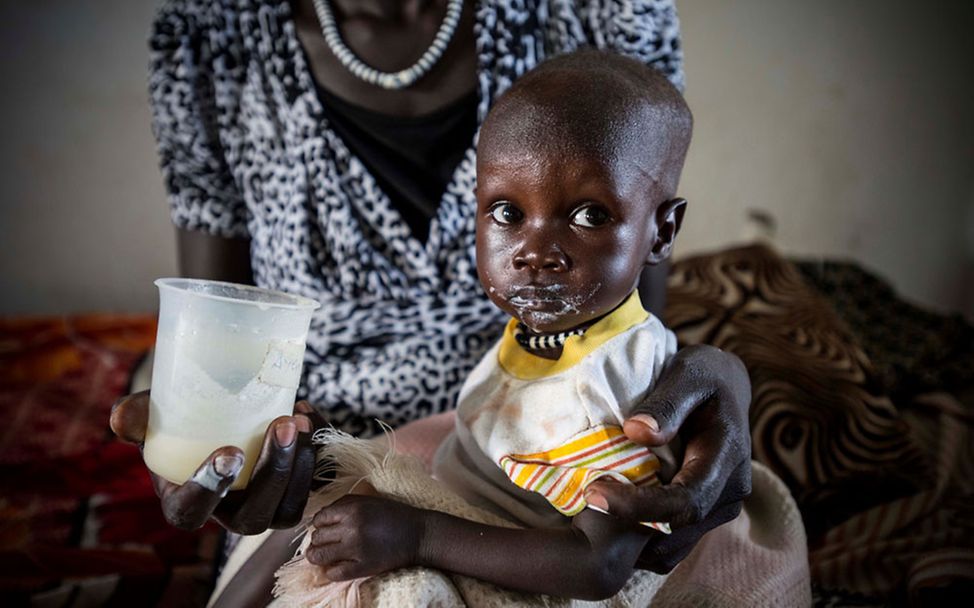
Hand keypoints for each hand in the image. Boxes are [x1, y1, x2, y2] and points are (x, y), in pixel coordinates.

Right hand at [109, 390, 320, 533]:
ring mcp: (263, 507)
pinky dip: (317, 452)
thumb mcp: (152, 417)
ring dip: (301, 467)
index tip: (229, 452)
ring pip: (289, 508)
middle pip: (254, 516)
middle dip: (273, 472)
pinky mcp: (293, 492)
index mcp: (184, 502)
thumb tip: (122, 417)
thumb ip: (137, 417)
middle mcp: (227, 514)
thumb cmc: (178, 421)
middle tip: (282, 425)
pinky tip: (310, 414)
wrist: (215, 416)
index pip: (192, 513)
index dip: (210, 489)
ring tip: (299, 420)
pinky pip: (314, 485)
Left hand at [306, 495, 425, 580]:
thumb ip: (344, 504)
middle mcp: (351, 528)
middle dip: (318, 541)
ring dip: (318, 557)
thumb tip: (321, 517)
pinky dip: (331, 572)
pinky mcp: (363, 567)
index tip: (326, 529)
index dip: (320, 524)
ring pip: (319, 556)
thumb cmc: (394, 515)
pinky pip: (334, 573)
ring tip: (324, 557)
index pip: (319, 519)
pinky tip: (337, 568)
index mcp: (352, 509)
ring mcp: (356, 549)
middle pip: (316, 537)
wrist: (419, 534)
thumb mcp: (369, 500)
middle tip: (327, 543)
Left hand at [585, 344, 752, 572]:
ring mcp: (721, 506)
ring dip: (633, 541)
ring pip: (675, 544)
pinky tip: (610, 519)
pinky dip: (641, 539)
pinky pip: (673, 539)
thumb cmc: (703, 374)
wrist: (725, 385)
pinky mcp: (707, 512)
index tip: (594, 493)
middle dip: (627, 528)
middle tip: (582, 507)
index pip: (685, 502)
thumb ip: (667, 403)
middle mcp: (731, 491)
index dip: (638, 507)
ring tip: (590, 517)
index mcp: (727, 456)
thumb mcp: (687, 374)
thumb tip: (637, 432)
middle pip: (678, 530)